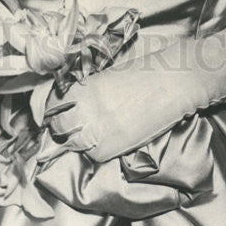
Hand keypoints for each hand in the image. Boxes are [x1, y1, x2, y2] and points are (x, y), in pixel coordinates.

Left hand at [47, 25, 225, 162]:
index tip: (57, 111)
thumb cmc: (146, 70)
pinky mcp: (107, 148)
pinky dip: (96, 150)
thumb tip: (73, 96)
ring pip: (71, 143)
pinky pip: (91, 155)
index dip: (52, 108)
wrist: (175, 81)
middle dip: (63, 125)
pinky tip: (110, 139)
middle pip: (57, 125)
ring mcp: (93, 129)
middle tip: (77, 123)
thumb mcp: (110, 72)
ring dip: (79, 139)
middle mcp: (81, 107)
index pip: (50, 103)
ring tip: (95, 131)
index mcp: (80, 85)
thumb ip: (89, 85)